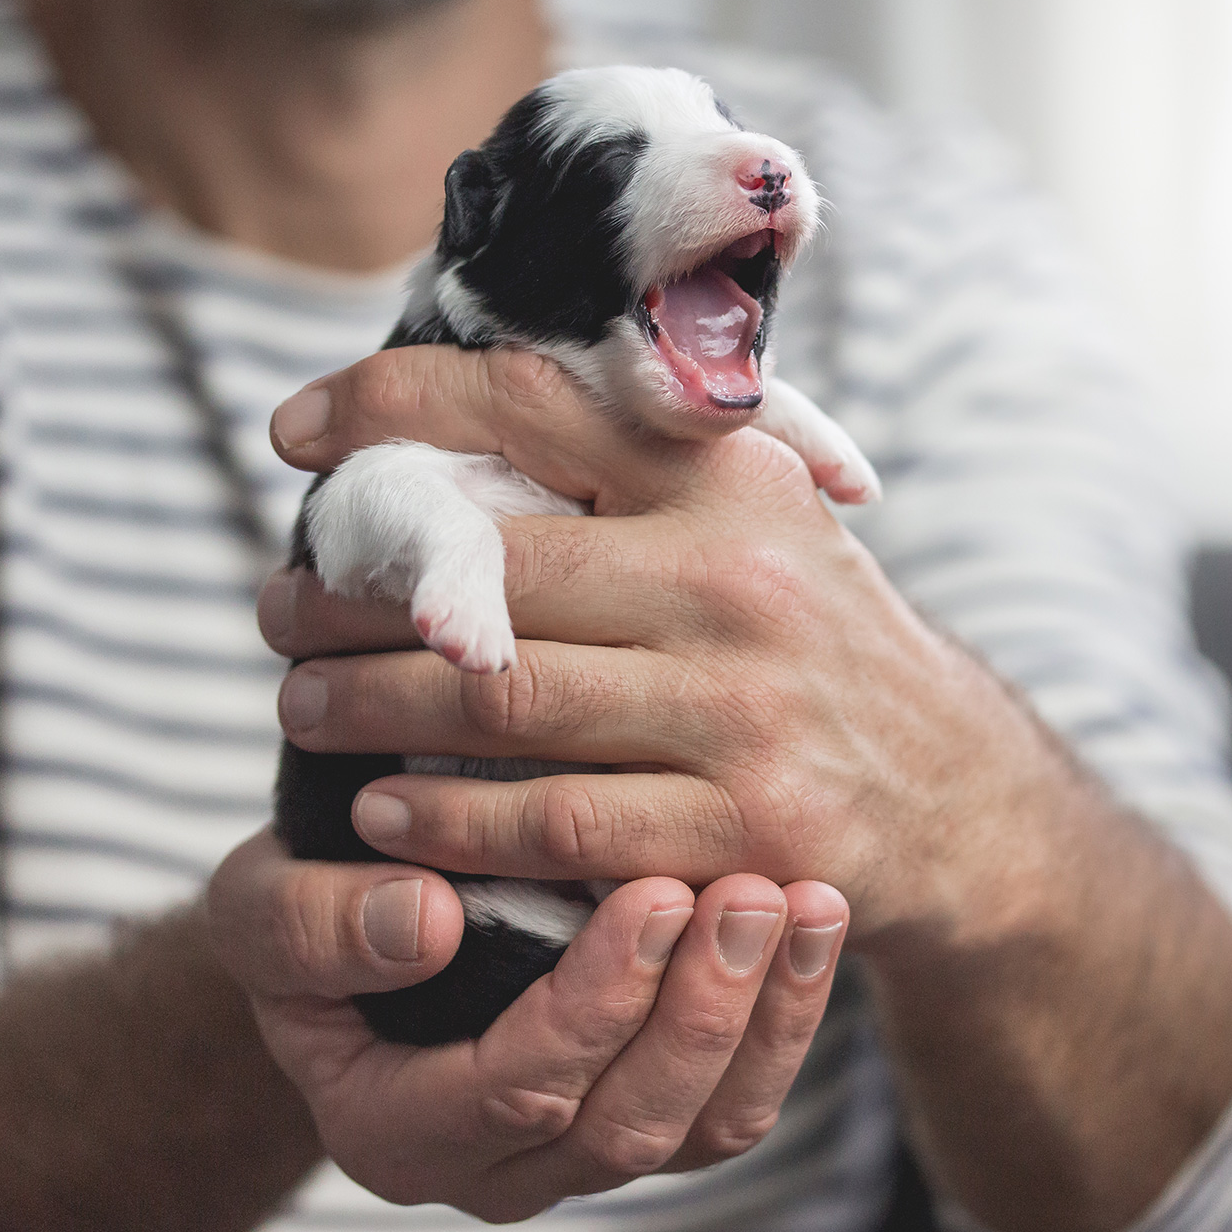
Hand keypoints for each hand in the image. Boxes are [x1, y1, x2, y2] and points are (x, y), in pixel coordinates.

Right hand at [206, 829, 848, 1217]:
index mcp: (394, 1132)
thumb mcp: (261, 904)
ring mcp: (582, 1151)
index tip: (652, 891)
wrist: (359, 917)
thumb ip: (310, 924)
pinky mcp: (651, 1111)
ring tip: (802, 899)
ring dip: (763, 1018)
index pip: (512, 1092)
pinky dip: (786, 1017)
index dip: (591, 1004)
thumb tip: (424, 923)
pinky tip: (814, 918)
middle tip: (750, 892)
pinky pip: (736, 1100)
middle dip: (700, 1012)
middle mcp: (496, 1168)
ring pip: (700, 1129)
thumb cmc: (307, 907)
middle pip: (624, 1129)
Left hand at [260, 344, 1090, 952]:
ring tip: (302, 704)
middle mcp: (740, 579)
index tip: (295, 434)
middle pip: (493, 571)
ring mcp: (745, 710)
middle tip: (274, 612)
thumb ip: (636, 472)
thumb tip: (448, 420)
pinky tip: (380, 813)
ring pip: (503, 699)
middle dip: (351, 592)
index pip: (536, 400)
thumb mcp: (762, 526)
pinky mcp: (743, 831)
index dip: (394, 404)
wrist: (957, 799)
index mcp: (733, 478)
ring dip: (369, 705)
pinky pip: (552, 825)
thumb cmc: (812, 647)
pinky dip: (446, 821)